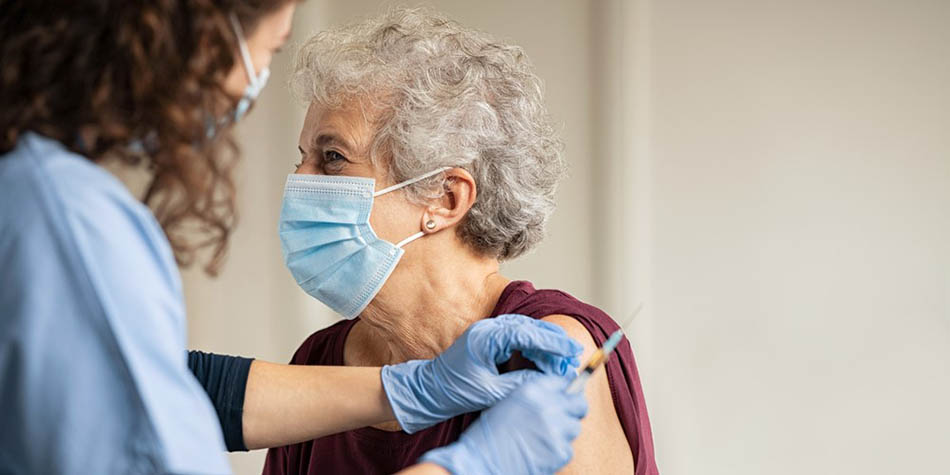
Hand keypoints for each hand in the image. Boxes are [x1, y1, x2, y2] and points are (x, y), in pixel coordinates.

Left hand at [381, 314, 582, 432]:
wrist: (430, 390)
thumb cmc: (454, 391)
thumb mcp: (491, 392)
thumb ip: (520, 383)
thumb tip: (548, 380)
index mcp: (486, 337)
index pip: (527, 333)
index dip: (552, 342)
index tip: (571, 351)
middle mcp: (487, 329)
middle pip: (529, 327)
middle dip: (553, 341)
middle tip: (573, 355)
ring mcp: (488, 331)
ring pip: (525, 330)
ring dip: (545, 344)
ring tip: (563, 359)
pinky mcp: (489, 339)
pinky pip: (517, 337)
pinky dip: (534, 346)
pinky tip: (545, 359)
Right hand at [419, 374, 587, 474]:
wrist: (480, 461)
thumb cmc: (489, 435)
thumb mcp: (509, 403)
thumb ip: (534, 397)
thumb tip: (557, 397)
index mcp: (532, 391)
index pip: (564, 382)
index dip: (567, 390)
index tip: (567, 396)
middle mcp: (547, 406)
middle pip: (579, 403)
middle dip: (574, 409)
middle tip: (564, 416)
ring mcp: (556, 429)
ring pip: (574, 427)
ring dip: (564, 432)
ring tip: (543, 438)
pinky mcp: (560, 451)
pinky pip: (568, 448)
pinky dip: (557, 451)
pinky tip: (540, 452)